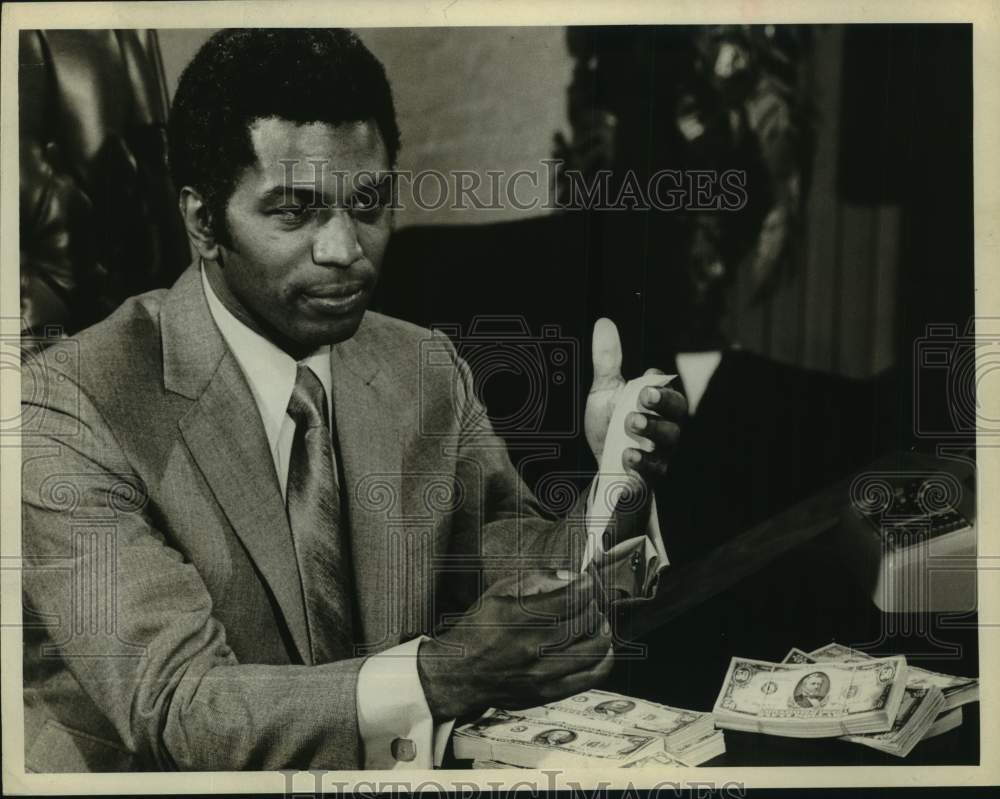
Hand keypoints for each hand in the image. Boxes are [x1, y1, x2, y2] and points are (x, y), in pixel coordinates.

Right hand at [417, 570, 613, 721]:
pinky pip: (591, 676)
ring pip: (594, 648)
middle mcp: (532, 646)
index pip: (571, 598)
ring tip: (595, 622)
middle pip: (585, 621)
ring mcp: (542, 673)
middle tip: (590, 600)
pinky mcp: (548, 693)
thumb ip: (534, 581)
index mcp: (518, 618)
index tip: (588, 582)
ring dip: (600, 629)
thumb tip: (570, 577)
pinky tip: (600, 647)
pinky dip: (603, 658)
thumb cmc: (478, 629)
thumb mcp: (497, 593)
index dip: (587, 586)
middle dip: (593, 605)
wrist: (459, 673)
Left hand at [584, 318, 686, 483]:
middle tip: (643, 399)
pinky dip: (642, 464)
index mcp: (656, 403)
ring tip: (631, 424)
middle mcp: (664, 425)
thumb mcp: (604, 392)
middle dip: (663, 404)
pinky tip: (628, 456)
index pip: (667, 389)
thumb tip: (604, 322)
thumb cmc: (609, 426)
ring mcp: (660, 451)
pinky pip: (653, 471)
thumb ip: (606, 360)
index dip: (659, 387)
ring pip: (667, 440)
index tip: (645, 385)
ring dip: (652, 430)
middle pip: (677, 412)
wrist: (601, 468)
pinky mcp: (650, 477)